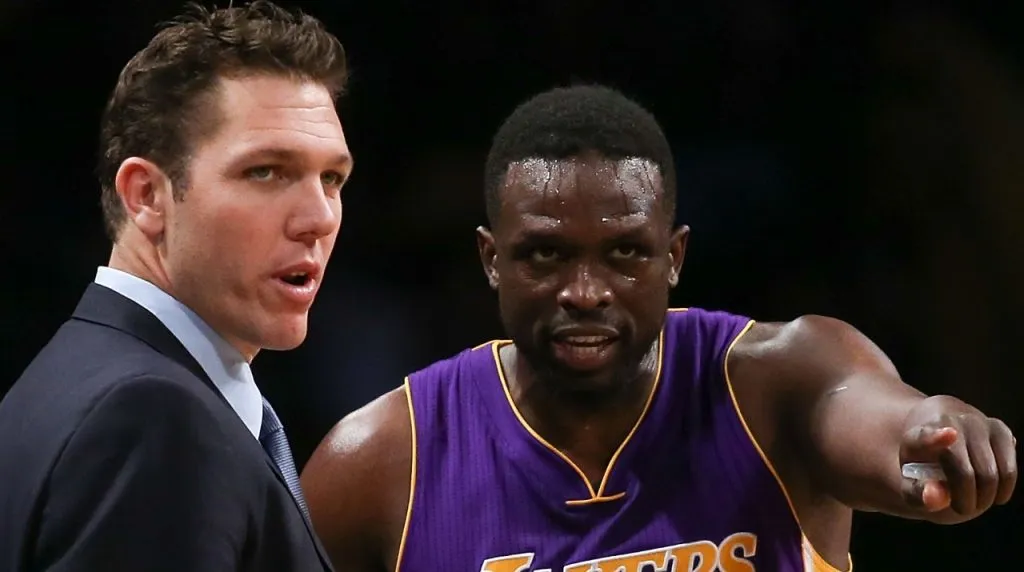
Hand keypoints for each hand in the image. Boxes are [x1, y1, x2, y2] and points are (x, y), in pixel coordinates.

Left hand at [899, 398, 1016, 517]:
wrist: (939, 434)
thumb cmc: (923, 466)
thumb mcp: (911, 483)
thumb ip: (917, 493)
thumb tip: (935, 499)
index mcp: (915, 436)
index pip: (924, 437)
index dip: (934, 438)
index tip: (950, 434)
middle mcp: (947, 422)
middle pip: (965, 473)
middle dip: (966, 501)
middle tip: (961, 508)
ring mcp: (975, 422)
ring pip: (992, 474)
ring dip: (986, 497)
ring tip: (973, 498)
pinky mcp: (999, 429)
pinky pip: (1008, 471)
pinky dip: (1002, 489)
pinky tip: (990, 490)